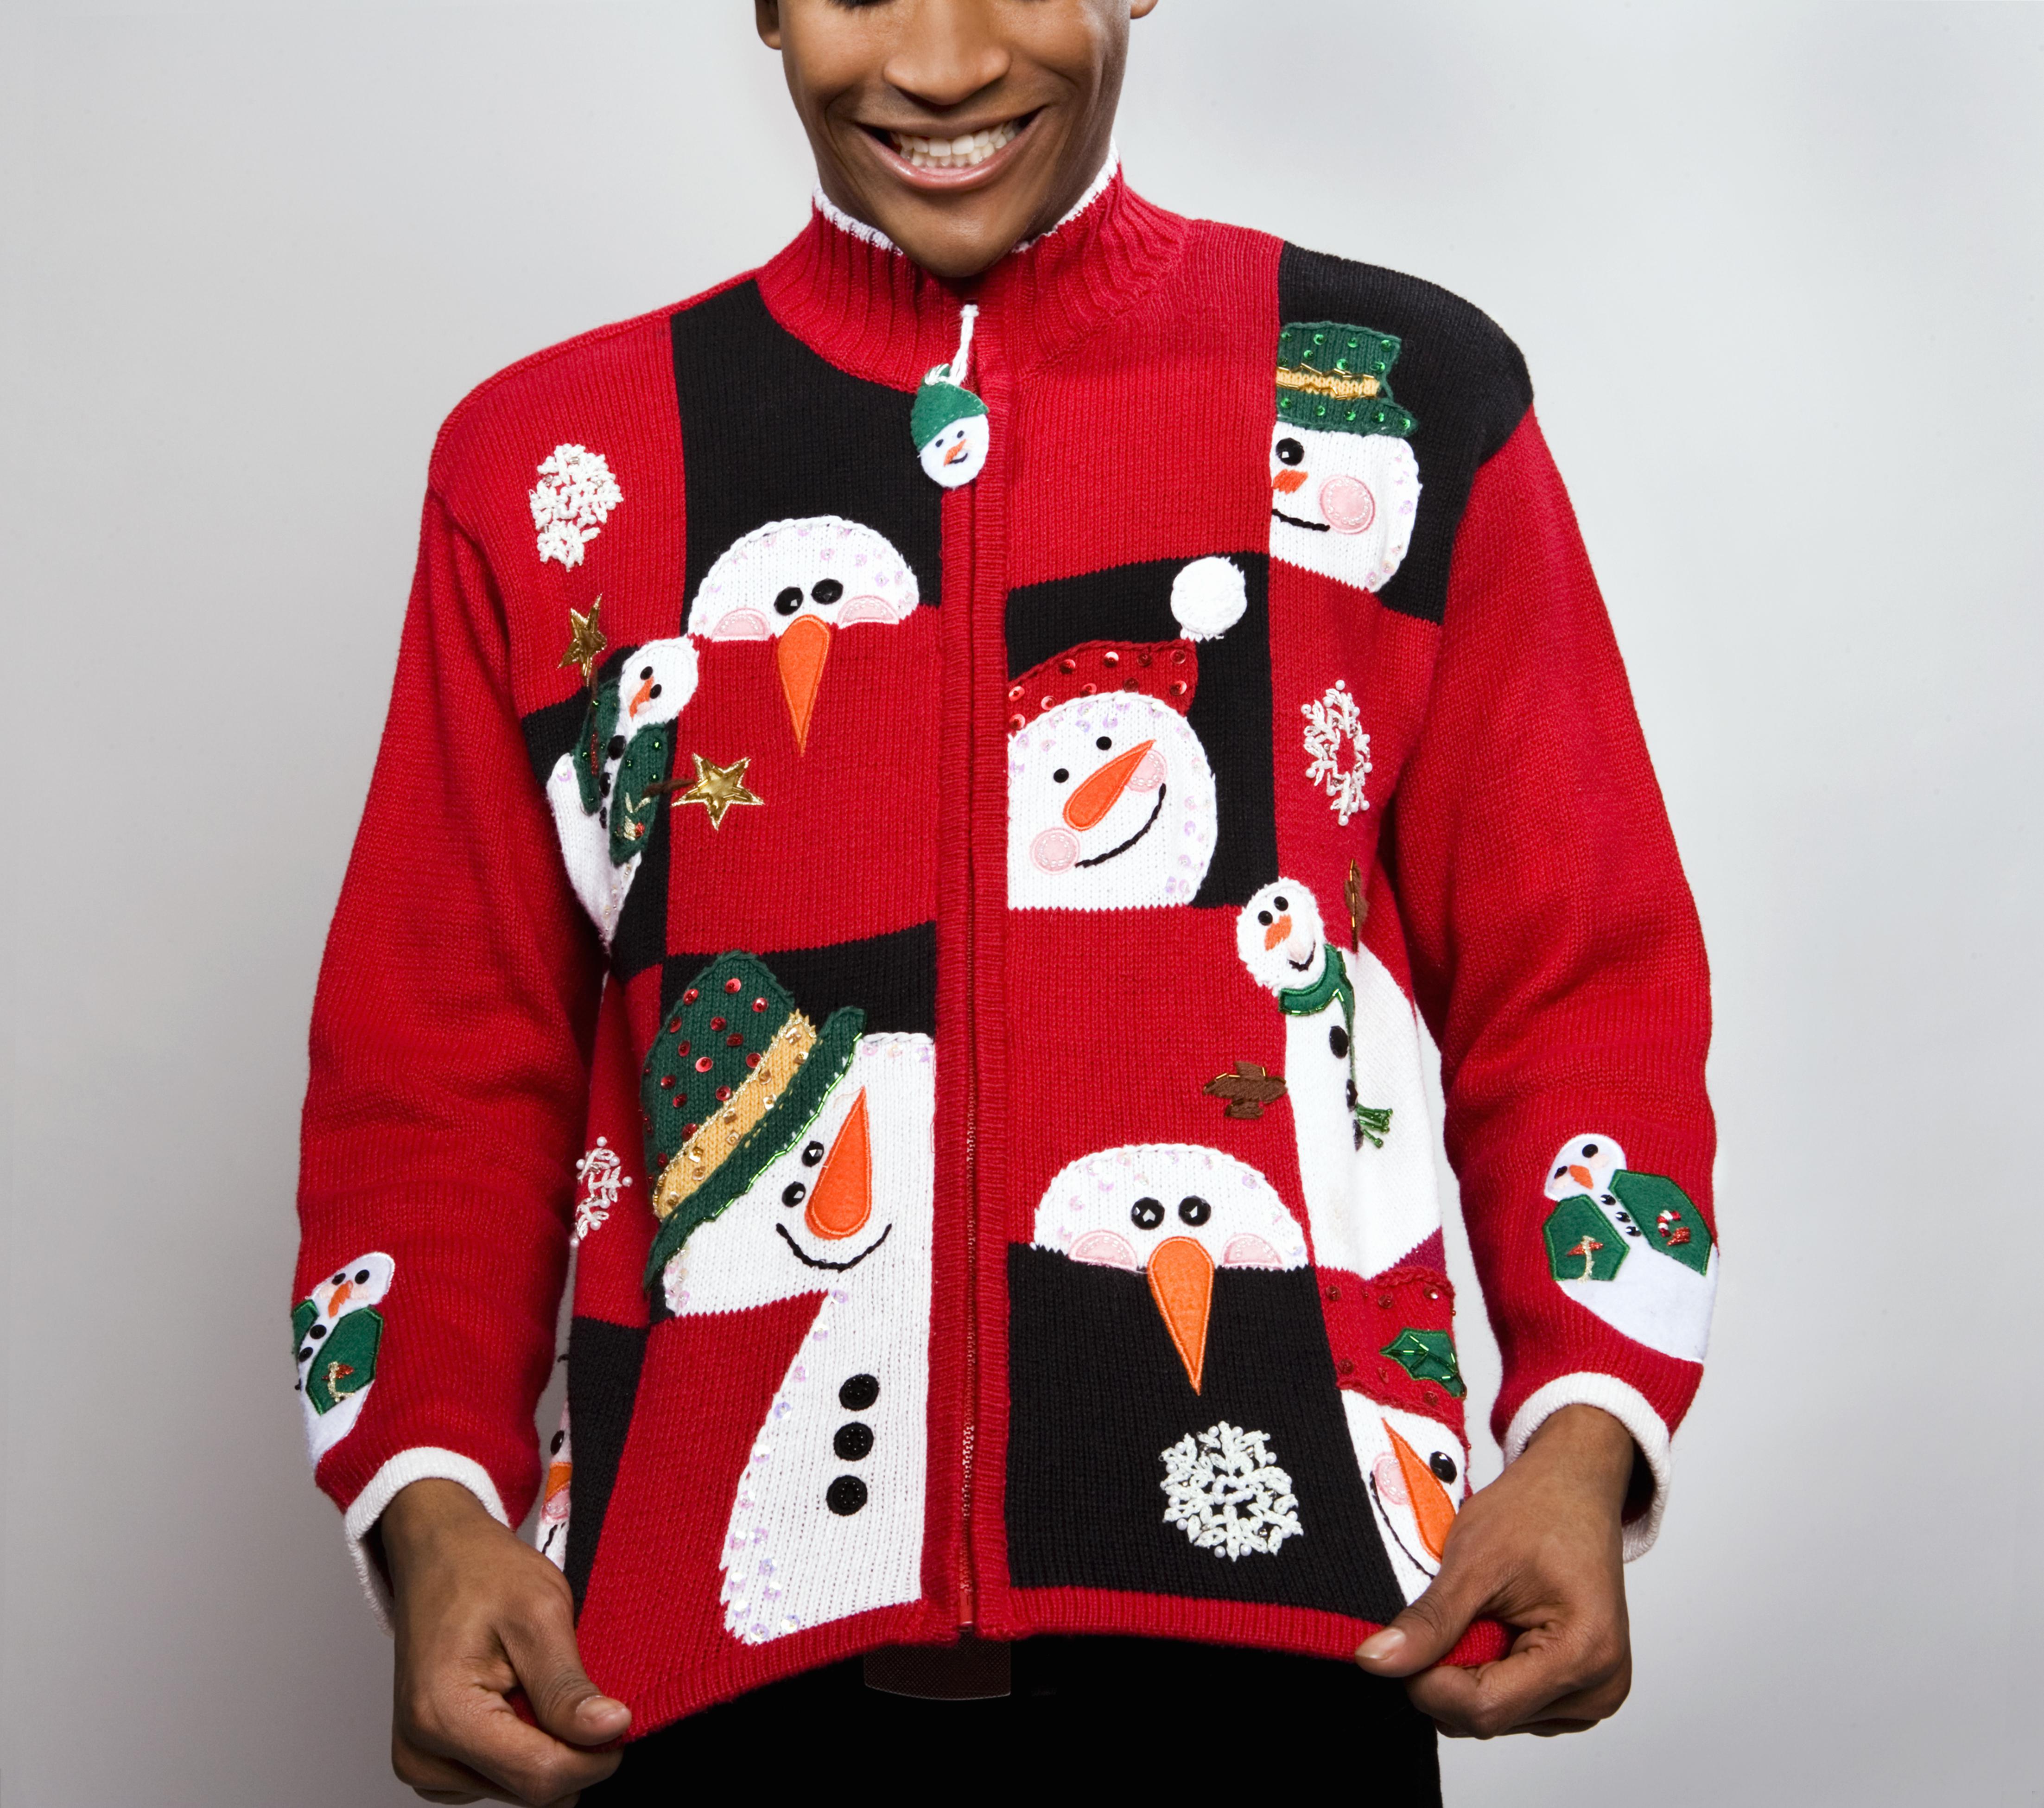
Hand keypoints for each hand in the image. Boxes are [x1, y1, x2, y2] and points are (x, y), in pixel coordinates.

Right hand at [381, 1479, 630, 1803]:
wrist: (439, 1555)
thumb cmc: (484, 1573)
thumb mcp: (540, 1613)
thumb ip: (568, 1684)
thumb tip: (610, 1731)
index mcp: (442, 1716)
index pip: (539, 1777)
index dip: (595, 1756)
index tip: (620, 1717)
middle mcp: (421, 1753)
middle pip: (529, 1789)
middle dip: (570, 1748)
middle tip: (574, 1684)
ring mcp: (423, 1763)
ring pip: (519, 1787)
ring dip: (546, 1743)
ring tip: (535, 1681)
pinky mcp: (432, 1763)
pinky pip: (500, 1778)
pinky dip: (523, 1743)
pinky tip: (518, 1696)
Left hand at [1354, 1403, 1634, 1736]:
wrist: (1574, 1488)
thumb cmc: (1536, 1511)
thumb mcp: (1472, 1559)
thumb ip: (1429, 1620)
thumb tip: (1374, 1661)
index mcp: (1584, 1655)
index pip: (1484, 1709)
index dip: (1427, 1681)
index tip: (1403, 1641)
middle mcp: (1599, 1688)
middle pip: (1489, 1717)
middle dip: (1448, 1673)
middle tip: (1449, 1612)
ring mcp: (1592, 1695)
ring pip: (1496, 1715)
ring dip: (1468, 1670)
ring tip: (1483, 1611)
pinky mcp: (1578, 1693)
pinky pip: (1512, 1705)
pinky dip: (1489, 1670)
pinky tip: (1498, 1625)